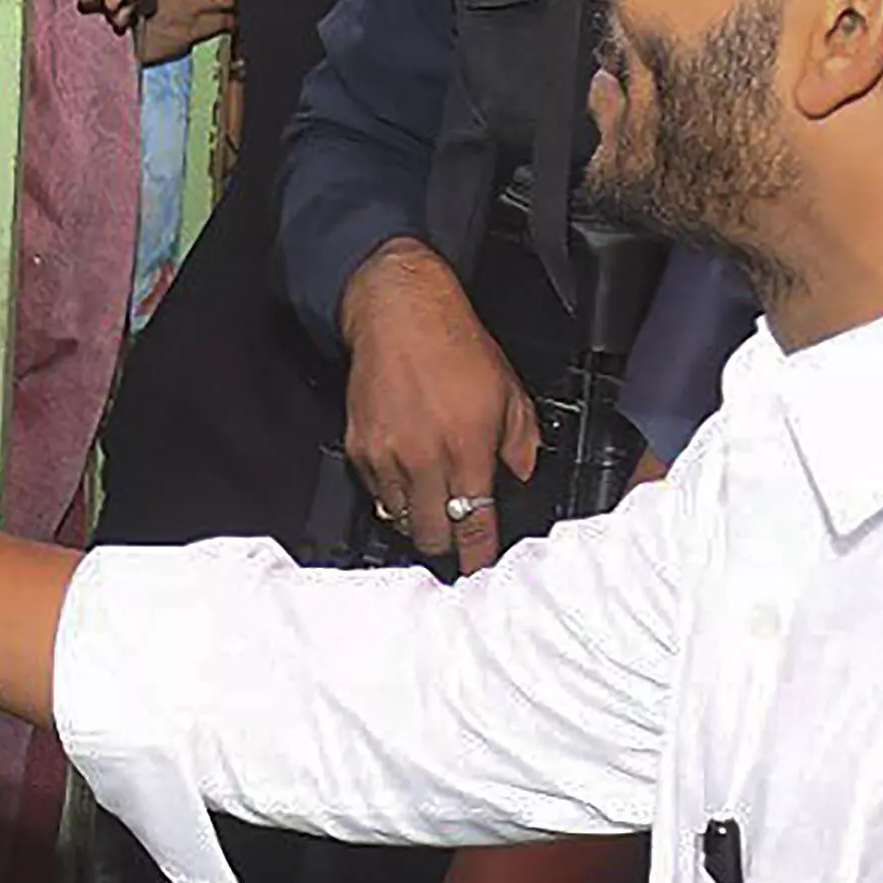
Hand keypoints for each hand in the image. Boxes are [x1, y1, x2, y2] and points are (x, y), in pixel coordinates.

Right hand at [341, 244, 540, 565]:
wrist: (399, 313)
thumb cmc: (453, 345)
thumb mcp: (510, 391)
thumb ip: (521, 441)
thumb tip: (522, 474)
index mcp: (468, 446)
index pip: (475, 523)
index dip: (480, 555)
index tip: (481, 569)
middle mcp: (425, 457)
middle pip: (433, 534)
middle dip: (448, 543)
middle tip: (457, 538)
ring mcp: (387, 455)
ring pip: (401, 519)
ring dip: (419, 520)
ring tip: (432, 506)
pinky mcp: (360, 448)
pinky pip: (376, 494)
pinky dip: (392, 495)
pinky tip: (407, 478)